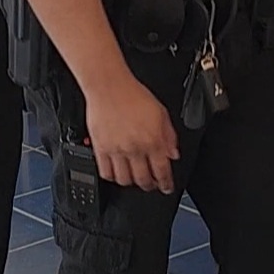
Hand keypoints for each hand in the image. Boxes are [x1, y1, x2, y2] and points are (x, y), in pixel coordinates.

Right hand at [85, 79, 179, 193]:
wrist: (109, 86)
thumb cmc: (133, 94)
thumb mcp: (161, 111)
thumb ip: (169, 135)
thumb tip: (173, 153)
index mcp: (152, 140)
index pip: (162, 171)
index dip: (166, 183)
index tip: (167, 187)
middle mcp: (135, 148)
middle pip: (144, 179)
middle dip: (150, 186)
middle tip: (152, 184)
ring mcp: (117, 150)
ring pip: (125, 180)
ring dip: (132, 183)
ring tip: (134, 178)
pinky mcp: (100, 149)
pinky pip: (106, 172)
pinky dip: (112, 177)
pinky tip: (117, 173)